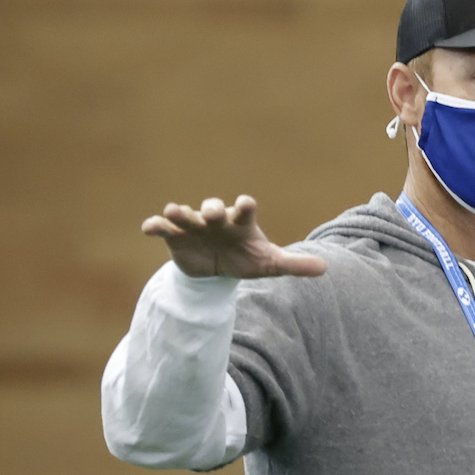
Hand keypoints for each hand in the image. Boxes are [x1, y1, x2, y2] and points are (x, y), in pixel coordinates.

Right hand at [139, 195, 326, 279]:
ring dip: (179, 212)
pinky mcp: (175, 236)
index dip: (245, 207)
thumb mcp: (269, 264)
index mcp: (240, 223)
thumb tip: (326, 268)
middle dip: (211, 208)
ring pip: (185, 214)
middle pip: (212, 207)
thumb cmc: (246, 259)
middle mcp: (216, 219)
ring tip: (173, 211)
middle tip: (212, 214)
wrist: (217, 270)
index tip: (247, 204)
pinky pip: (163, 228)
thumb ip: (294, 264)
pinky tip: (149, 228)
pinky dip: (156, 225)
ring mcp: (194, 226)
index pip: (244, 210)